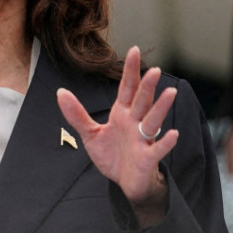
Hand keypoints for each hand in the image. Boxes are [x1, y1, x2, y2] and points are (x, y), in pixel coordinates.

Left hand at [56, 46, 178, 226]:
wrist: (124, 182)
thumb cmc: (112, 155)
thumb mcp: (90, 134)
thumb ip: (76, 114)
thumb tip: (60, 92)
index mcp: (122, 114)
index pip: (127, 88)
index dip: (130, 71)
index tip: (133, 50)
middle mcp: (135, 123)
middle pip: (142, 101)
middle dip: (147, 86)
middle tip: (154, 70)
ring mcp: (143, 140)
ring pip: (153, 121)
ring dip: (161, 108)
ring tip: (170, 93)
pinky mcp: (148, 158)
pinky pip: (157, 149)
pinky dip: (165, 142)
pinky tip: (172, 134)